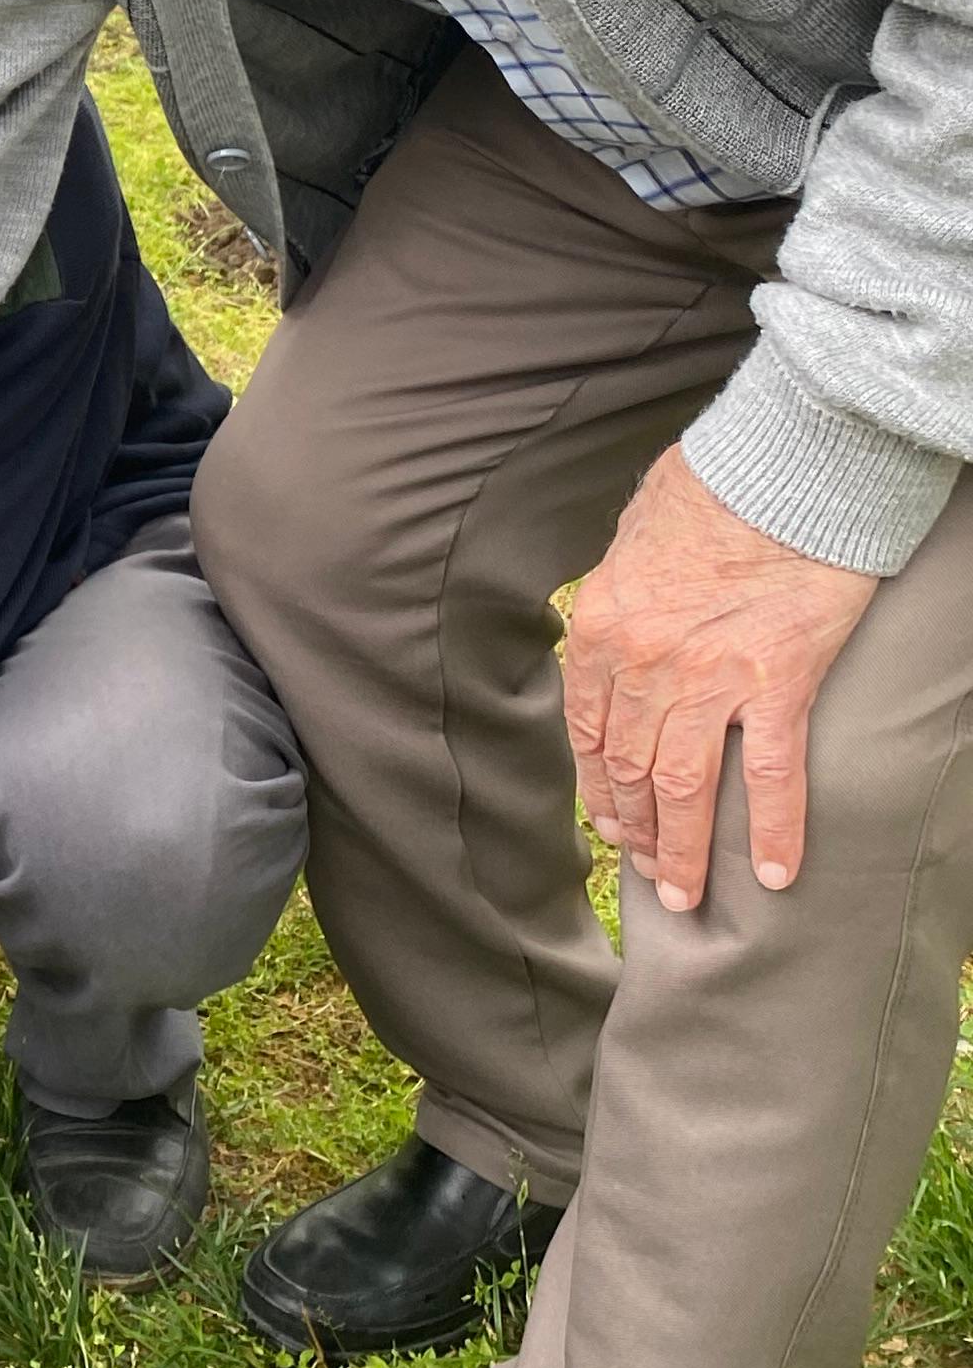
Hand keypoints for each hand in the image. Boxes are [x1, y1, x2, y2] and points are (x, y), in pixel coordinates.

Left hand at [566, 445, 877, 911]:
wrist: (781, 471)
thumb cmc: (707, 496)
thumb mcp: (627, 545)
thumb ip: (616, 603)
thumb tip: (609, 638)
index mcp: (601, 632)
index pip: (587, 733)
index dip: (598, 790)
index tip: (611, 826)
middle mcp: (644, 664)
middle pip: (631, 771)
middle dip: (638, 833)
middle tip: (652, 876)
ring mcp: (709, 680)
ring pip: (685, 788)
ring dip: (685, 851)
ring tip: (689, 896)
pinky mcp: (777, 683)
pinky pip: (771, 777)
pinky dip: (775, 832)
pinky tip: (777, 874)